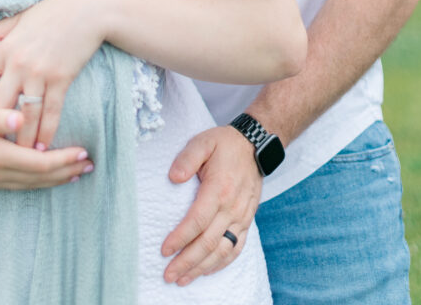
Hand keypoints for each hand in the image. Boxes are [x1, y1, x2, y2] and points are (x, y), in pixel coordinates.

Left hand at [0, 0, 104, 150]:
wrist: (86, 8)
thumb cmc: (52, 10)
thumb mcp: (19, 17)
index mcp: (5, 48)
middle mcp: (18, 64)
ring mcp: (40, 73)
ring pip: (25, 114)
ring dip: (21, 138)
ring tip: (18, 157)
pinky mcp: (61, 79)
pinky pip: (51, 112)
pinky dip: (46, 132)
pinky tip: (43, 146)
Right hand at [0, 101, 91, 188]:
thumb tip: (19, 117)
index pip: (39, 163)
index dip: (63, 159)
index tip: (84, 152)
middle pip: (38, 178)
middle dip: (66, 172)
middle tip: (90, 165)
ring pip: (28, 184)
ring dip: (53, 179)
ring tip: (74, 173)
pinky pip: (16, 185)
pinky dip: (35, 181)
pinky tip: (40, 176)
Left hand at [161, 125, 262, 285]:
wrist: (256, 145)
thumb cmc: (225, 144)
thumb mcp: (203, 142)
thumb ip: (187, 158)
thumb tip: (173, 177)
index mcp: (219, 188)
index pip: (197, 221)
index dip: (180, 238)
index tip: (165, 249)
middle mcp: (232, 207)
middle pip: (208, 242)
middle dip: (187, 261)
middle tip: (168, 275)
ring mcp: (242, 216)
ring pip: (223, 250)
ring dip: (202, 267)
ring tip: (183, 278)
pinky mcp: (247, 220)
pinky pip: (237, 247)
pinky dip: (221, 263)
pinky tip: (207, 269)